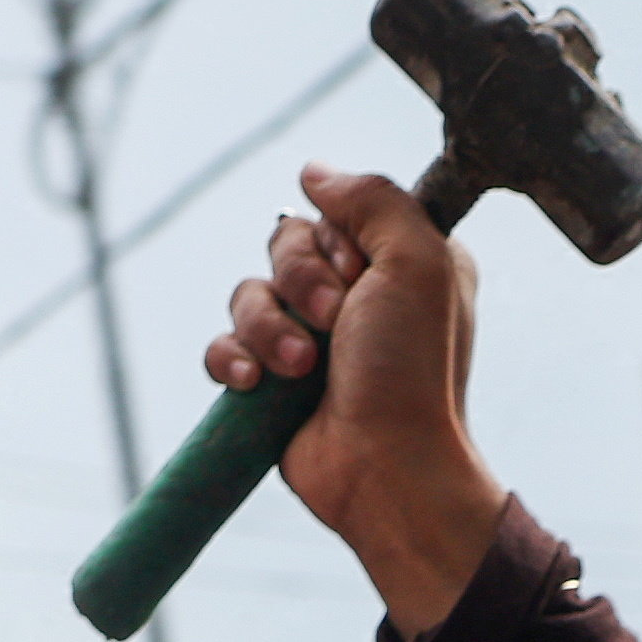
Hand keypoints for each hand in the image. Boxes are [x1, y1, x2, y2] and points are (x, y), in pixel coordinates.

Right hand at [214, 166, 507, 630]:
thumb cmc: (414, 372)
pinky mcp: (271, 382)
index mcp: (397, 262)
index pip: (332, 212)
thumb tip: (314, 174)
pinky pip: (224, 345)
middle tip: (334, 324)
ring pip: (247, 294)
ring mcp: (308, 340)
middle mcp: (353, 295)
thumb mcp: (417, 261)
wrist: (385, 467)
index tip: (360, 278)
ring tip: (301, 370)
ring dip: (267, 328)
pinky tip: (257, 386)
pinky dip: (233, 361)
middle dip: (299, 284)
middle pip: (282, 245)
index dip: (334, 242)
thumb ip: (374, 198)